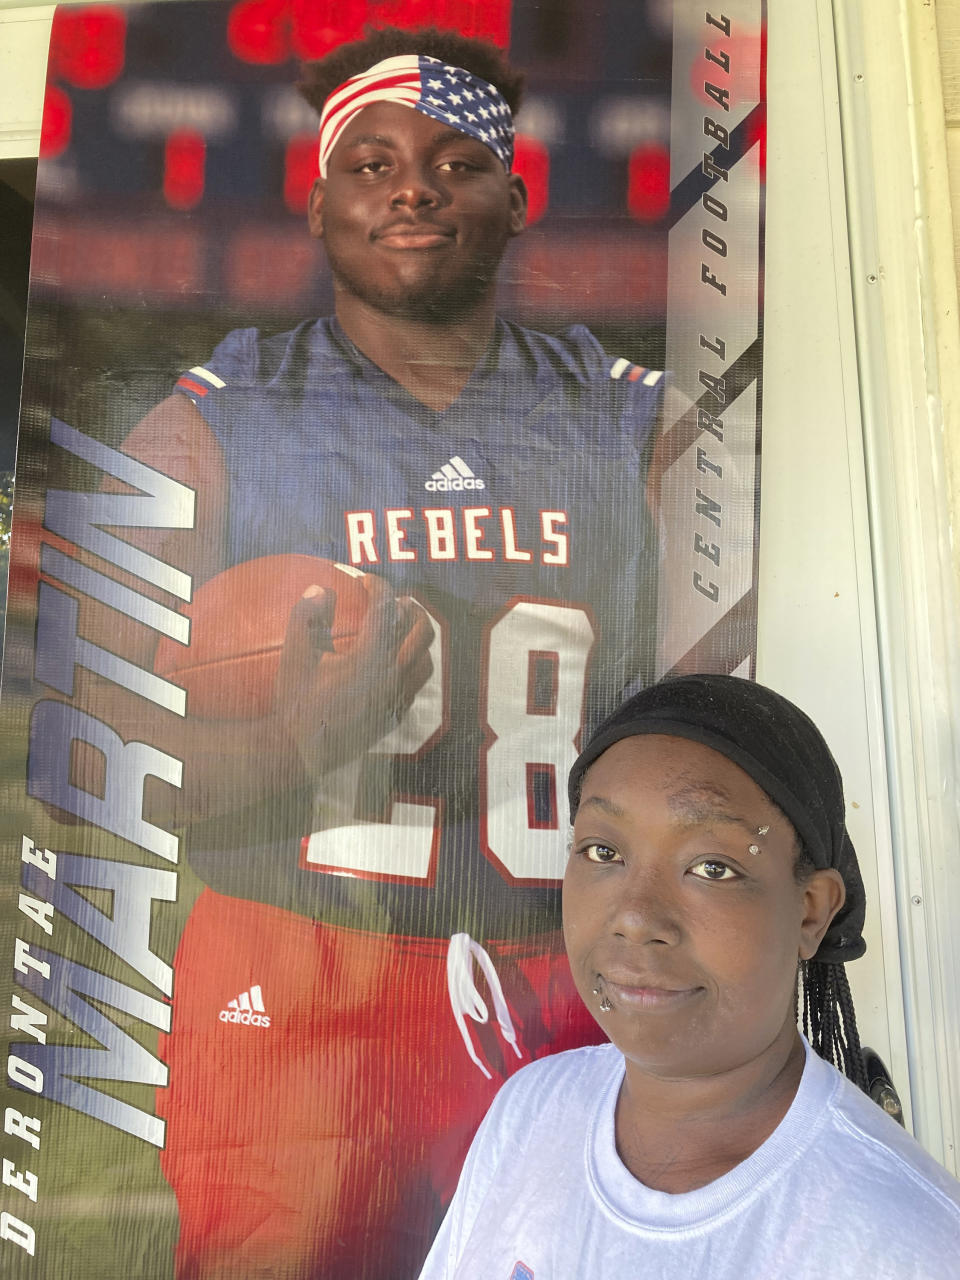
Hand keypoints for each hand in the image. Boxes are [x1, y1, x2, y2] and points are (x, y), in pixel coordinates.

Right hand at [272, 572, 433, 778]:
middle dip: (410, 607)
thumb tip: (323, 589)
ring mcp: (398, 699)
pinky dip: (412, 664)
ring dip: (417, 637)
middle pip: (422, 630)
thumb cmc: (295, 703)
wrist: (300, 753)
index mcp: (369, 659)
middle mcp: (392, 677)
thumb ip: (307, 616)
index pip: (385, 610)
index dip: (377, 587)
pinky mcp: (396, 716)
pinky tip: (393, 661)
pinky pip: (417, 684)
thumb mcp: (294, 656)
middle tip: (393, 601)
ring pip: (426, 658)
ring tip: (399, 628)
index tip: (363, 581)